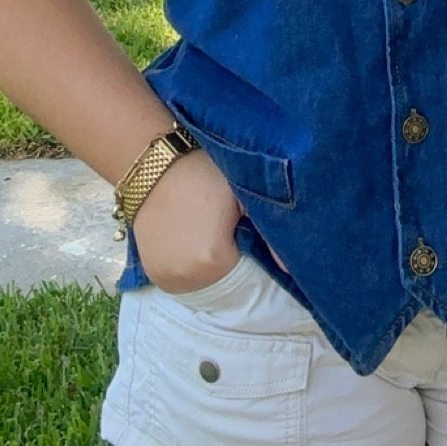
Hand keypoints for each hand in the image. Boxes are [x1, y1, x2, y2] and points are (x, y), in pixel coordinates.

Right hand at [130, 145, 256, 293]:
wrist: (153, 164)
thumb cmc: (202, 173)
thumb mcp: (242, 193)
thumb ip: (270, 231)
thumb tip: (293, 267)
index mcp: (212, 260)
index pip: (250, 268)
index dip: (251, 245)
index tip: (246, 224)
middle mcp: (186, 279)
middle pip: (227, 278)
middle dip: (233, 256)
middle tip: (228, 224)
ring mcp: (166, 279)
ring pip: (206, 281)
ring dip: (212, 264)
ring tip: (208, 228)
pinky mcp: (153, 274)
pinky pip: (185, 278)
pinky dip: (193, 264)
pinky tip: (193, 236)